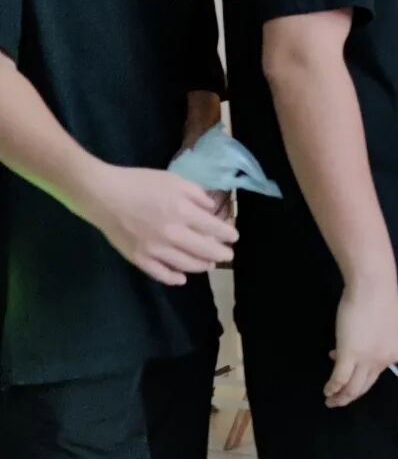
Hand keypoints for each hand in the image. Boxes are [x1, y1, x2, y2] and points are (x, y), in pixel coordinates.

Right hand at [80, 165, 237, 286]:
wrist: (103, 194)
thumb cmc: (139, 182)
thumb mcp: (173, 179)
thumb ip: (196, 194)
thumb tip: (211, 209)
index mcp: (182, 211)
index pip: (214, 228)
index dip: (227, 234)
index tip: (233, 237)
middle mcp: (173, 234)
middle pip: (205, 250)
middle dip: (221, 254)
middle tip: (228, 256)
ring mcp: (156, 249)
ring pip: (187, 265)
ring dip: (202, 266)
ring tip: (209, 265)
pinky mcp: (140, 258)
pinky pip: (161, 274)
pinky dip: (175, 278)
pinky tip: (182, 278)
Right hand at [325, 276, 397, 407]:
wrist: (373, 287)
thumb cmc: (380, 298)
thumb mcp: (387, 324)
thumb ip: (378, 339)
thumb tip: (363, 343)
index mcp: (393, 354)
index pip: (376, 375)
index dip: (360, 376)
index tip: (348, 369)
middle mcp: (382, 362)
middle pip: (365, 386)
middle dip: (351, 396)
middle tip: (339, 400)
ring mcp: (366, 360)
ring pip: (352, 387)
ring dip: (341, 396)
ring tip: (331, 399)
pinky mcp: (349, 354)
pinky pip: (339, 378)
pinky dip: (332, 387)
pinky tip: (327, 390)